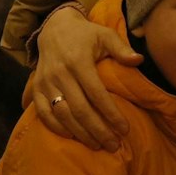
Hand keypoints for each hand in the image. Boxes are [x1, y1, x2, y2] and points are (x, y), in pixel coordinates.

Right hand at [28, 5, 142, 149]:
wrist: (54, 29)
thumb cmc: (86, 35)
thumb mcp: (105, 35)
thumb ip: (121, 48)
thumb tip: (139, 60)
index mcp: (78, 62)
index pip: (97, 94)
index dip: (111, 114)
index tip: (124, 129)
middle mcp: (60, 74)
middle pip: (80, 110)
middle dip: (98, 130)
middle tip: (114, 145)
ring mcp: (45, 82)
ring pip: (62, 115)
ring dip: (80, 133)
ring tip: (97, 145)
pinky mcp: (36, 88)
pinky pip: (43, 113)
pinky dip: (56, 127)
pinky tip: (72, 136)